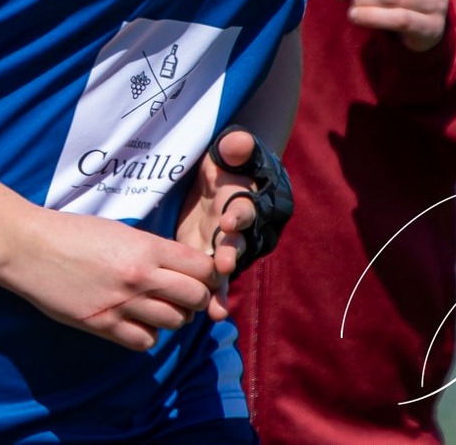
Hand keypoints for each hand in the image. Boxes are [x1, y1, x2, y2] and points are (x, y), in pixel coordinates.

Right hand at [0, 206, 219, 351]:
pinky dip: (148, 334)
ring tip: (158, 307)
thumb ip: (151, 250)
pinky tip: (137, 322)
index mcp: (145, 248)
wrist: (29, 248)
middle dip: (197, 298)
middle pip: (195, 297)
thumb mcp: (118, 231)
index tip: (202, 276)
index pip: (201, 267)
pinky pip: (145, 341)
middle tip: (185, 295)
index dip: (207, 273)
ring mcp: (122, 304)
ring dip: (173, 317)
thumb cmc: (71, 233)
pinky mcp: (103, 325)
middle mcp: (140, 277)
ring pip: (175, 322)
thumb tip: (180, 269)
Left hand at [173, 129, 261, 319]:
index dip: (239, 214)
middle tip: (221, 264)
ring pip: (228, 267)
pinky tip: (209, 314)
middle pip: (240, 243)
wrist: (223, 176)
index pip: (246, 207)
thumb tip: (238, 141)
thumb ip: (236, 147)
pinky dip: (212, 297)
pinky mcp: (210, 255)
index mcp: (247, 200)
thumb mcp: (230, 150)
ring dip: (221, 287)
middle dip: (231, 254)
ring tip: (215, 308)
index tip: (228, 221)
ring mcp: (228, 244)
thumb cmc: (228, 162)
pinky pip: (213, 279)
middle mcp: (242, 228)